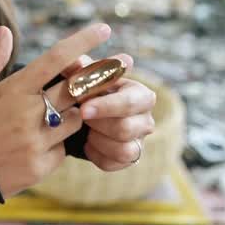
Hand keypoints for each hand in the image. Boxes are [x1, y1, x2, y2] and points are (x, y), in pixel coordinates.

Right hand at [0, 21, 112, 199]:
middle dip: (106, 73)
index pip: (57, 58)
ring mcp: (36, 142)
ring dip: (80, 112)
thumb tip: (5, 30)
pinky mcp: (39, 167)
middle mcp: (29, 113)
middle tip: (126, 63)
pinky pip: (63, 150)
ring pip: (76, 120)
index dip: (83, 41)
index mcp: (13, 89)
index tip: (104, 29)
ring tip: (81, 106)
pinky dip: (60, 143)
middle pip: (79, 88)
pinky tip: (47, 141)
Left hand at [71, 53, 155, 170]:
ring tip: (85, 128)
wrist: (82, 113)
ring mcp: (139, 141)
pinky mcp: (129, 159)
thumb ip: (79, 68)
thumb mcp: (84, 76)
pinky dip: (96, 154)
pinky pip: (113, 164)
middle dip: (98, 124)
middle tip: (80, 117)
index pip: (131, 102)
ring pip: (123, 150)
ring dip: (98, 140)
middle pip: (126, 129)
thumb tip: (78, 61)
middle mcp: (146, 119)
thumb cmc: (88, 89)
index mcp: (140, 94)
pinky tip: (87, 142)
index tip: (84, 108)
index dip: (106, 106)